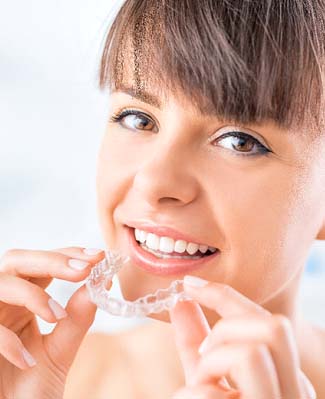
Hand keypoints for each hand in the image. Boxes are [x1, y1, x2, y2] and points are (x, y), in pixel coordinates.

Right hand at [0, 247, 106, 398]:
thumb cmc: (30, 387)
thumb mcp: (60, 351)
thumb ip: (78, 319)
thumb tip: (101, 284)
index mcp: (24, 300)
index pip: (44, 265)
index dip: (68, 254)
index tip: (98, 256)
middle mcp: (5, 302)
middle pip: (18, 261)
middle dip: (52, 260)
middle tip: (85, 269)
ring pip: (1, 284)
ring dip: (32, 295)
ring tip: (57, 315)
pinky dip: (7, 341)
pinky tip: (27, 360)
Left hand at [169, 276, 315, 398]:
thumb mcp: (205, 383)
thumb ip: (197, 344)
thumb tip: (182, 301)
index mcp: (285, 380)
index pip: (266, 321)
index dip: (226, 295)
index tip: (189, 285)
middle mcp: (294, 397)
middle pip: (274, 326)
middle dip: (227, 325)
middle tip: (204, 351)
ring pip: (254, 350)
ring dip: (213, 360)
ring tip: (200, 383)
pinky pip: (218, 395)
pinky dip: (193, 394)